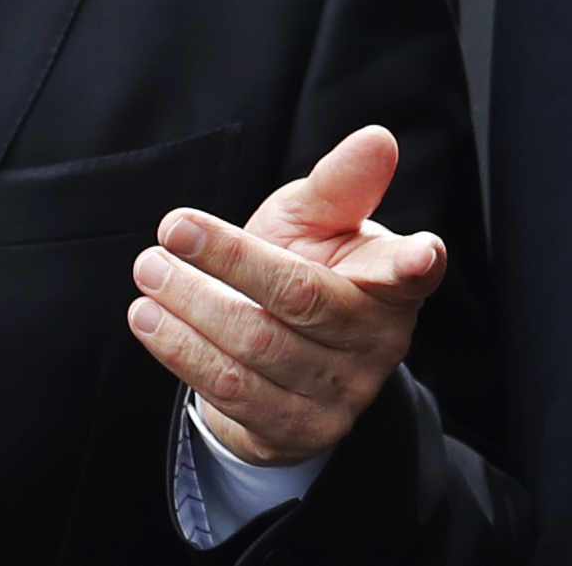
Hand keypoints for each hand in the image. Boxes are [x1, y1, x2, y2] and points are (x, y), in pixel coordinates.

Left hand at [126, 125, 446, 465]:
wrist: (275, 353)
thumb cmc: (304, 264)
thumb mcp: (319, 219)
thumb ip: (341, 183)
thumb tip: (377, 139)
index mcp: (392, 285)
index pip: (411, 273)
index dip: (417, 263)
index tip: (422, 252)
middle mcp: (376, 344)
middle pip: (299, 299)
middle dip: (229, 261)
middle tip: (169, 231)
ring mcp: (339, 395)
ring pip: (256, 347)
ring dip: (191, 306)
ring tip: (149, 271)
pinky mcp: (295, 432)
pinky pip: (231, 392)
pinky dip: (182, 351)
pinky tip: (149, 319)